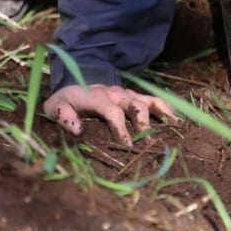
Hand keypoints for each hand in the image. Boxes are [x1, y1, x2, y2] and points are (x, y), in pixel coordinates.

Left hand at [43, 83, 175, 146]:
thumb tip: (78, 129)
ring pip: (147, 102)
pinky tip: (177, 124)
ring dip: (160, 117)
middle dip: (143, 125)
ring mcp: (127, 95)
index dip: (121, 129)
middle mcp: (115, 93)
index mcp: (95, 96)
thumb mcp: (53, 107)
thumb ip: (62, 116)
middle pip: (134, 106)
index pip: (111, 111)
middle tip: (149, 146)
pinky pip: (155, 101)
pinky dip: (168, 110)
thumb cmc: (66, 101)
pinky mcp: (136, 98)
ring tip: (171, 133)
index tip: (128, 147)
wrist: (75, 84)